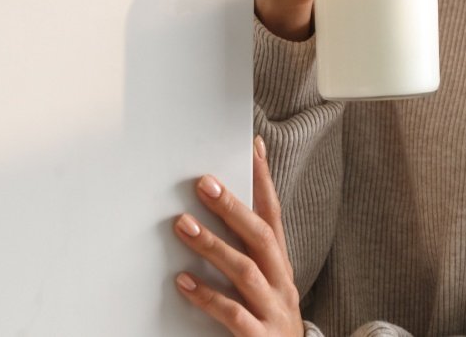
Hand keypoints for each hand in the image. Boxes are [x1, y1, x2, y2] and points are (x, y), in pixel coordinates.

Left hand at [173, 137, 303, 333]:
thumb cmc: (267, 322)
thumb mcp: (264, 285)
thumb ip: (245, 254)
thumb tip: (211, 215)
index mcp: (280, 266)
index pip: (274, 215)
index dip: (264, 181)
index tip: (253, 147)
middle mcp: (282, 283)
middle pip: (261, 236)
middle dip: (233, 207)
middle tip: (204, 183)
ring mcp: (273, 310)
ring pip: (246, 271)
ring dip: (214, 245)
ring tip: (183, 225)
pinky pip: (234, 315)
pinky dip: (208, 296)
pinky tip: (184, 283)